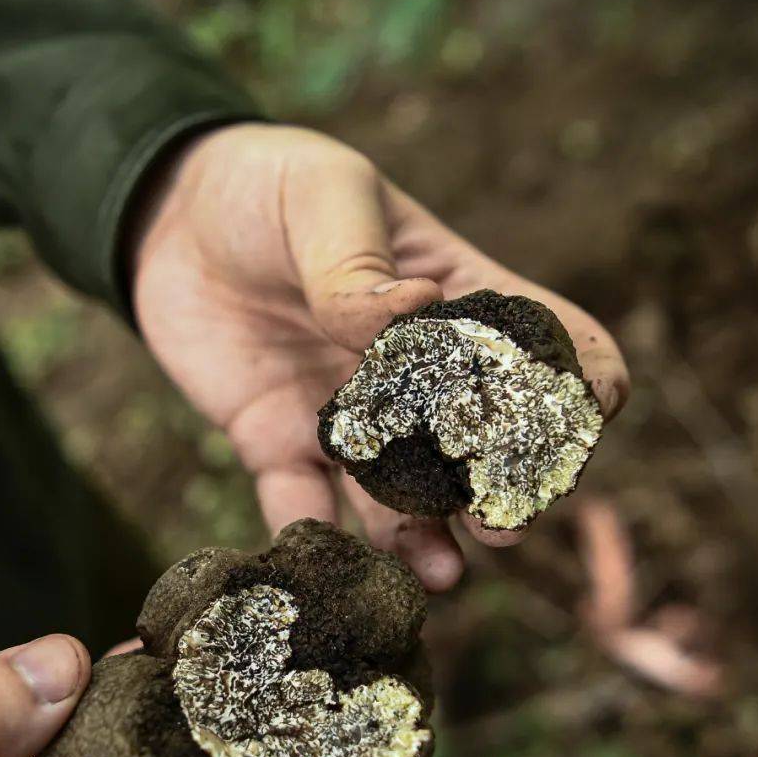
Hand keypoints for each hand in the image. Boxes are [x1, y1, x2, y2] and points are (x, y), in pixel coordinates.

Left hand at [131, 123, 627, 590]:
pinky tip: (324, 559)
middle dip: (499, 491)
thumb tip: (411, 310)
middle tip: (504, 526)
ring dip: (423, 538)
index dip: (582, 381)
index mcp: (455, 300)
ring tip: (441, 573)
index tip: (590, 417)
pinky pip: (299, 503)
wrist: (167, 212)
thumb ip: (358, 263)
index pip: (547, 347)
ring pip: (399, 497)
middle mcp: (412, 375)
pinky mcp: (276, 443)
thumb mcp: (323, 197)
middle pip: (479, 447)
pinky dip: (311, 536)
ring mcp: (348, 416)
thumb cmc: (269, 183)